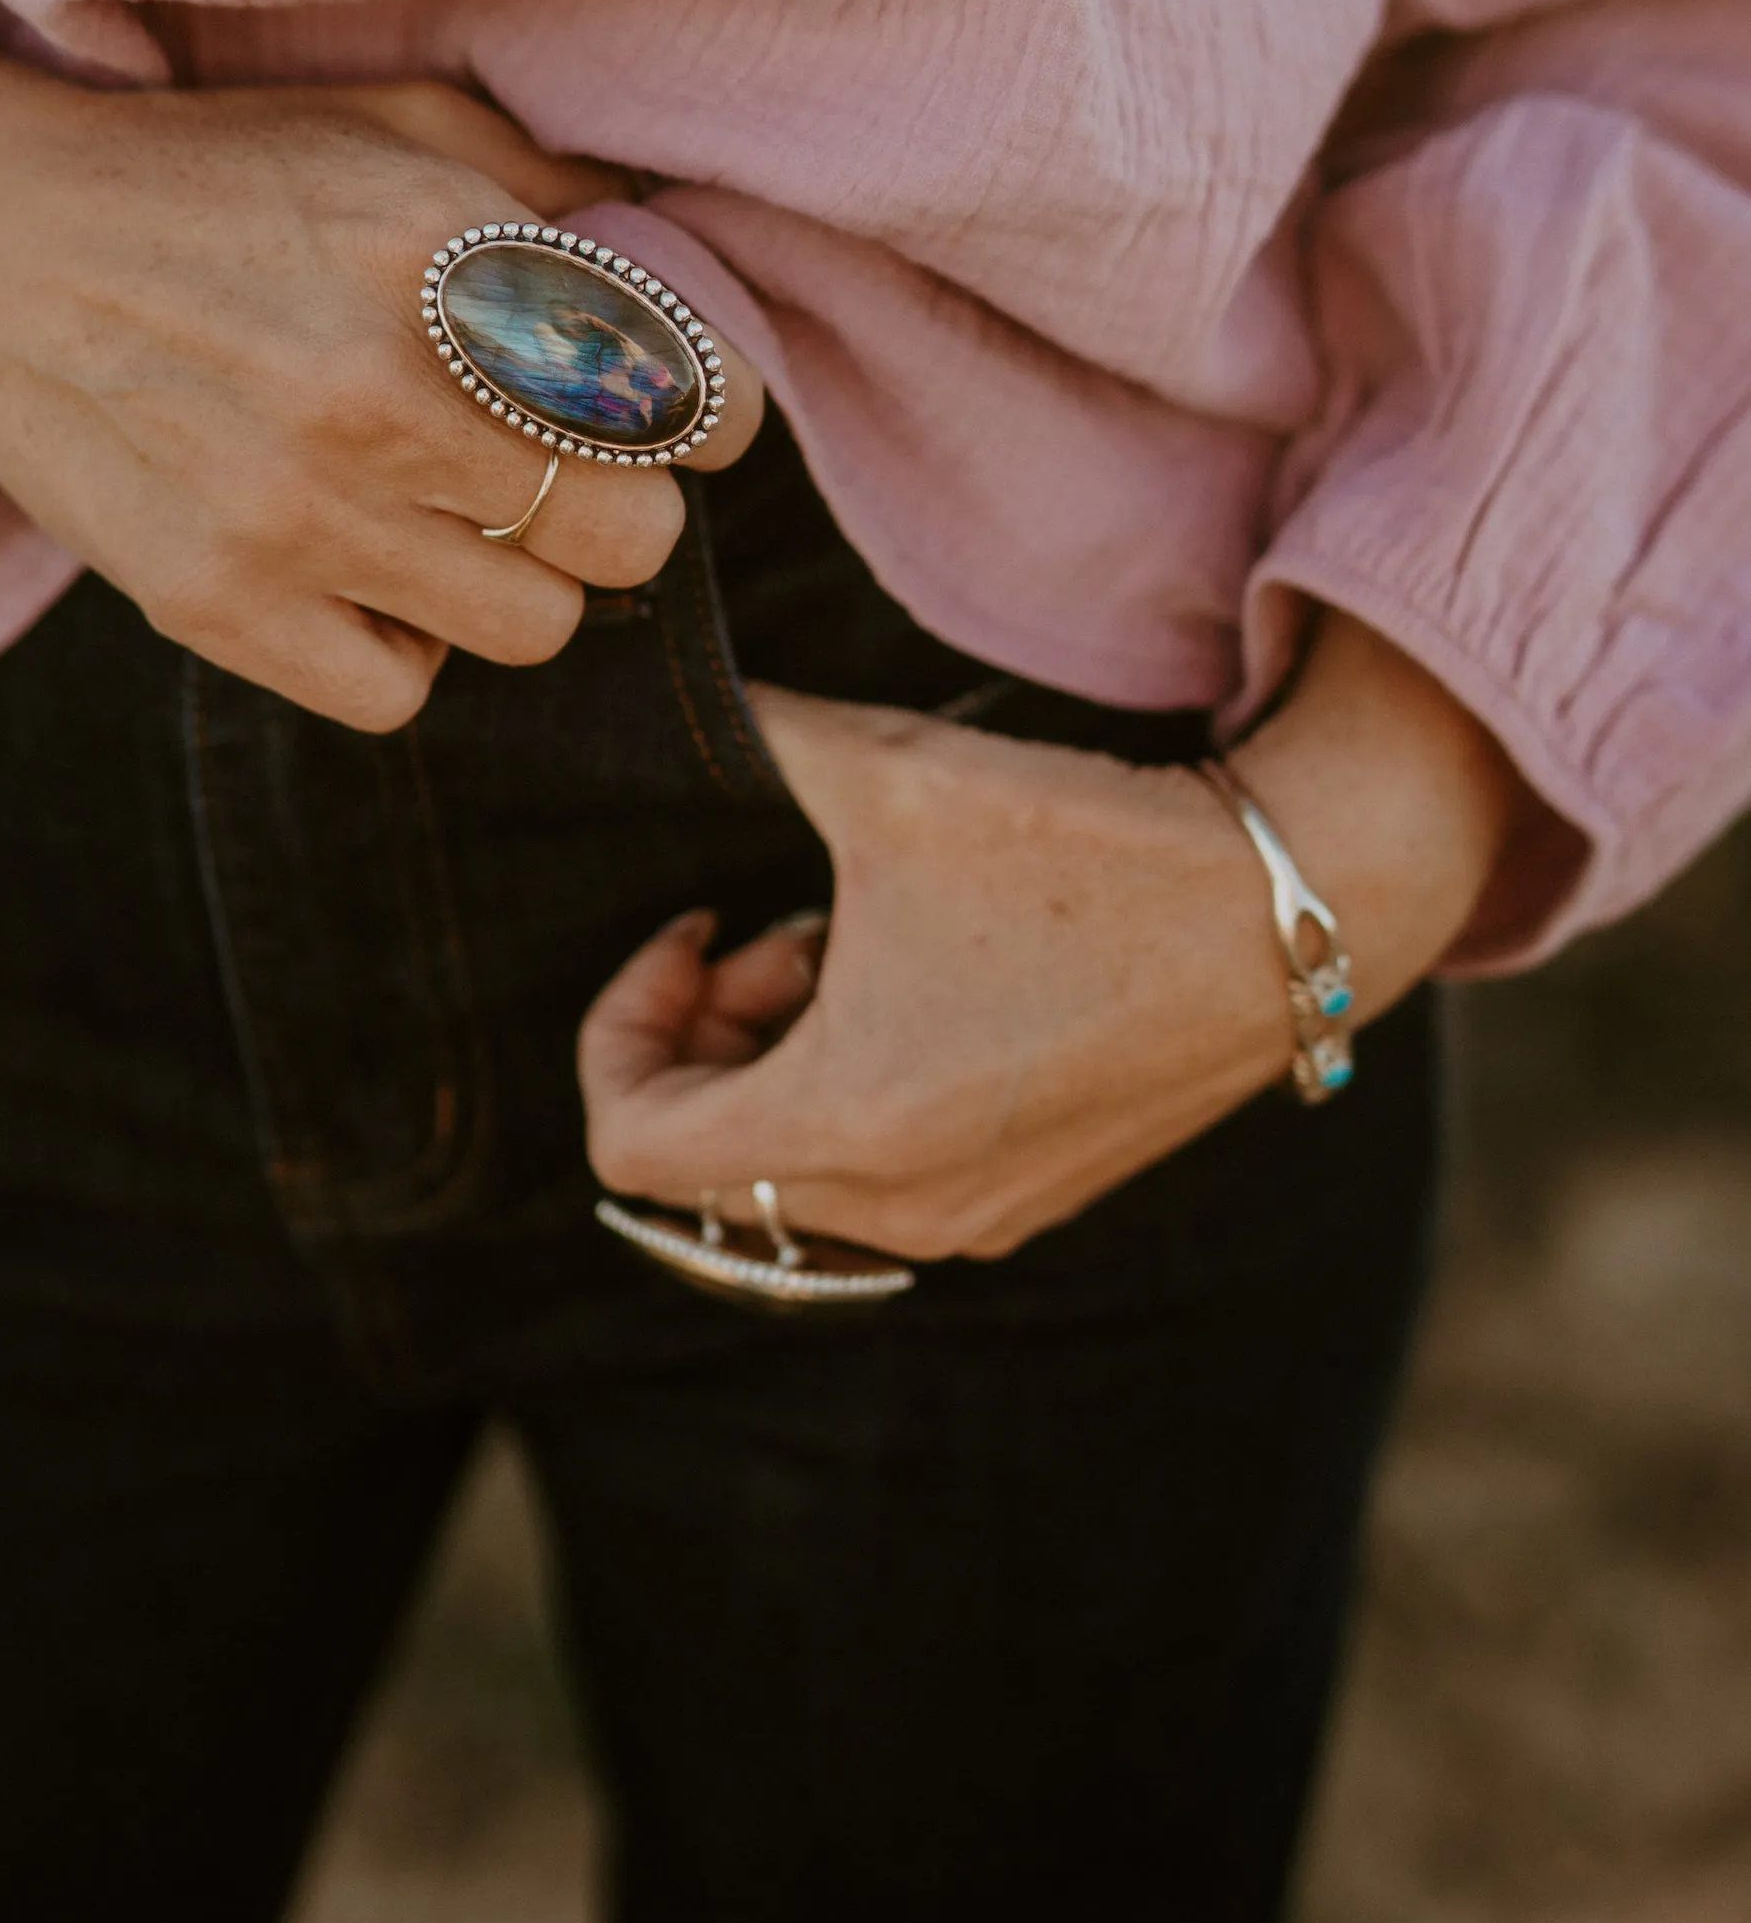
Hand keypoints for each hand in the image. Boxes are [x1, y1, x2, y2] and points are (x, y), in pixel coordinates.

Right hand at [0, 11, 762, 727]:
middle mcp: (378, 387)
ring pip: (537, 628)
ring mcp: (294, 511)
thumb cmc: (215, 178)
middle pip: (633, 534)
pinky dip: (400, 644)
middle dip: (616, 503)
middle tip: (554, 467)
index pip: (687, 394)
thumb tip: (685, 266)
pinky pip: (402, 693)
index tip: (666, 406)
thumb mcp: (396, 124)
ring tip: (451, 514)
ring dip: (515, 578)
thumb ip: (555, 190)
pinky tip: (363, 569)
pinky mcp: (215, 604)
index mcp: (443, 249)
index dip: (704, 409)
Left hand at [578, 611, 1521, 1257]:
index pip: (629, 1147)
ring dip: (791, 1057)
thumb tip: (690, 708)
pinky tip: (933, 978)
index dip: (622, 1025)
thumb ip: (757, 737)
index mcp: (845, 1124)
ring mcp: (982, 1214)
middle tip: (774, 928)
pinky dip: (869, 1087)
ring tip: (855, 938)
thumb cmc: (1087, 844)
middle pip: (712, 1167)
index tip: (688, 926)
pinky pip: (895, 1173)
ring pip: (805, 1173)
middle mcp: (907, 1204)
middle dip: (712, 1037)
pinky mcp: (1043, 1194)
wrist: (1301, 899)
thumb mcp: (886, 769)